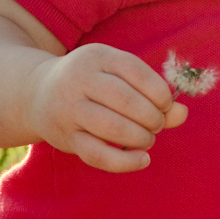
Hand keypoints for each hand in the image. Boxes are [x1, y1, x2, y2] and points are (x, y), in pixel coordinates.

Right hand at [26, 43, 187, 171]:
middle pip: (125, 100)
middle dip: (152, 117)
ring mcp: (69, 109)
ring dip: (140, 137)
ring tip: (147, 139)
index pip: (135, 70)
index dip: (159, 91)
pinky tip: (142, 160)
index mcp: (97, 56)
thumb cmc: (93, 85)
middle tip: (157, 124)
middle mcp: (79, 79)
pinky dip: (125, 161)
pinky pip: (97, 154)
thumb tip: (182, 113)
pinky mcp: (65, 137)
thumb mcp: (118, 77)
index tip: (166, 104)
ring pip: (112, 127)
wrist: (37, 94)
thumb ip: (153, 94)